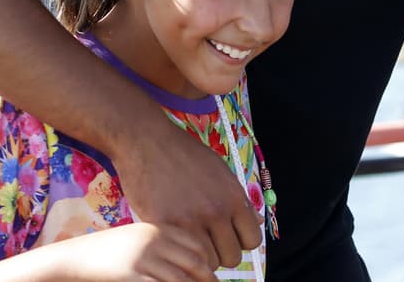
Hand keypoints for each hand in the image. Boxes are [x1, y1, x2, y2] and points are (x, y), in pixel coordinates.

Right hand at [46, 222, 219, 281]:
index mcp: (158, 228)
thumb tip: (195, 261)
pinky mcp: (132, 276)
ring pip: (182, 280)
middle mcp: (154, 240)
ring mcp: (143, 259)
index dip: (209, 260)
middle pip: (195, 262)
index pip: (197, 243)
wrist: (73, 258)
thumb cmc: (108, 252)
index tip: (212, 272)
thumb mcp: (138, 239)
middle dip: (208, 279)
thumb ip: (163, 245)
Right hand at [109, 116, 261, 270]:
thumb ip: (237, 198)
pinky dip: (180, 253)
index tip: (229, 237)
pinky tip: (175, 240)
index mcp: (233, 197)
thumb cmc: (184, 154)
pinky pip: (180, 256)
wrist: (148, 141)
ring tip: (191, 241)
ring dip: (201, 256)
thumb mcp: (220, 170)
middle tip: (208, 242)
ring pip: (207, 262)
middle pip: (232, 257)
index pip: (252, 240)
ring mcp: (190, 220)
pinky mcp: (164, 226)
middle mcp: (216, 211)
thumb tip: (255, 220)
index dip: (241, 241)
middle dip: (222, 252)